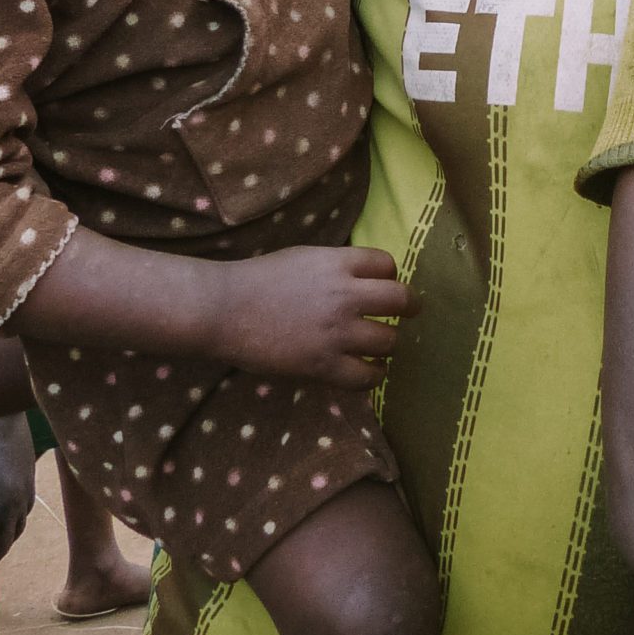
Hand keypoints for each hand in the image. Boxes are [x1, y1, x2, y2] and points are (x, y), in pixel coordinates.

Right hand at [213, 245, 416, 388]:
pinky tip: (370, 371)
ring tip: (381, 347)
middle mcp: (344, 295)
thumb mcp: (304, 257)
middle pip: (400, 300)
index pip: (387, 264)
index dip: (390, 275)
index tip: (386, 285)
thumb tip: (364, 277)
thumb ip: (336, 267)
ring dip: (388, 343)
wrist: (224, 309)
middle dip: (408, 306)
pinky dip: (374, 375)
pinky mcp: (323, 365)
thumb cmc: (258, 280)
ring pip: (389, 340)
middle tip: (409, 313)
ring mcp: (336, 332)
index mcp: (337, 263)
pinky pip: (366, 377)